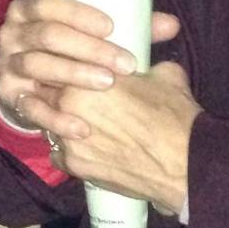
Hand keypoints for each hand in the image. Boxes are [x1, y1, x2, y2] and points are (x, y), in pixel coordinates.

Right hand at [0, 0, 180, 143]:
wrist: (32, 83)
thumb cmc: (70, 50)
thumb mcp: (90, 34)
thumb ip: (129, 28)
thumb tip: (171, 25)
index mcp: (27, 10)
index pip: (47, 4)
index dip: (77, 13)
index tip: (111, 26)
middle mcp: (12, 34)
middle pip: (46, 36)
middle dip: (87, 49)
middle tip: (124, 64)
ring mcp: (9, 66)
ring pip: (37, 66)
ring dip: (73, 75)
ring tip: (107, 84)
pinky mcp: (10, 98)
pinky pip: (31, 108)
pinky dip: (57, 118)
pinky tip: (83, 127)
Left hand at [38, 63, 200, 215]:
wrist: (187, 163)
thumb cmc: (176, 116)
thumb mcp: (164, 75)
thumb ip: (145, 63)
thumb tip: (144, 61)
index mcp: (85, 75)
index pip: (54, 62)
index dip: (59, 65)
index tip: (65, 68)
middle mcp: (68, 104)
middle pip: (41, 92)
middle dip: (49, 92)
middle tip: (61, 94)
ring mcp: (68, 137)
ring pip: (45, 123)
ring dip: (54, 121)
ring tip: (68, 121)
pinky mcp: (75, 166)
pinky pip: (56, 154)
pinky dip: (64, 151)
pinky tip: (79, 147)